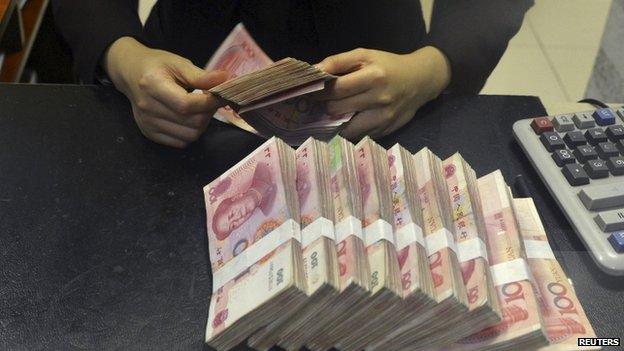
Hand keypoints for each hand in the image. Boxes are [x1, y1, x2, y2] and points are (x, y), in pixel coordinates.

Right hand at [103, 37, 227, 147]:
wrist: (131, 74)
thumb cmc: (157, 65)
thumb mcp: (178, 63)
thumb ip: (201, 75)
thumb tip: (225, 80)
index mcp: (153, 85)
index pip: (186, 104)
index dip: (209, 102)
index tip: (220, 95)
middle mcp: (147, 108)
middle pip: (191, 122)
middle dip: (208, 112)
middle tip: (211, 101)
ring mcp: (147, 124)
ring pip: (189, 135)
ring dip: (202, 124)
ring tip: (201, 109)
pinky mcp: (150, 134)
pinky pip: (180, 142)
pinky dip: (191, 132)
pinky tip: (190, 118)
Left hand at [317, 47, 450, 139]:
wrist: (421, 80)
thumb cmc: (388, 65)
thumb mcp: (365, 55)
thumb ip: (338, 61)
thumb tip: (314, 70)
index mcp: (373, 77)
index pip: (336, 89)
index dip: (318, 92)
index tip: (309, 92)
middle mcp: (379, 99)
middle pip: (337, 109)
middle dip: (325, 105)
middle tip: (321, 102)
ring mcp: (383, 118)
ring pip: (345, 128)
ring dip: (336, 121)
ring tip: (334, 112)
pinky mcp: (385, 131)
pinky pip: (359, 135)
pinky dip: (350, 128)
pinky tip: (349, 119)